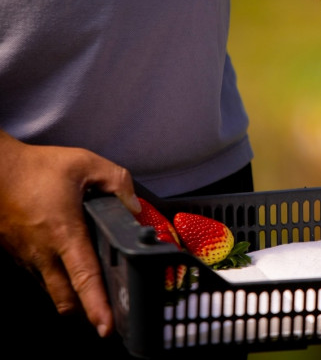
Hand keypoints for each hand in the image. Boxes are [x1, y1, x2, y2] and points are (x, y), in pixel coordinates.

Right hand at [0, 132, 139, 337]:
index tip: (106, 327)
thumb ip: (118, 182)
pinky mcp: (16, 254)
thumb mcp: (86, 163)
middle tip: (109, 317)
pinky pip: (39, 276)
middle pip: (65, 298)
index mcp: (63, 233)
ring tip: (93, 296)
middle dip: (86, 312)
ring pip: (51, 290)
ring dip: (71, 297)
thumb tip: (134, 206)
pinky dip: (56, 280)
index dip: (97, 306)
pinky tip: (69, 268)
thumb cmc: (36, 166)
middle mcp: (42, 252)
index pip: (84, 278)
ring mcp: (25, 256)